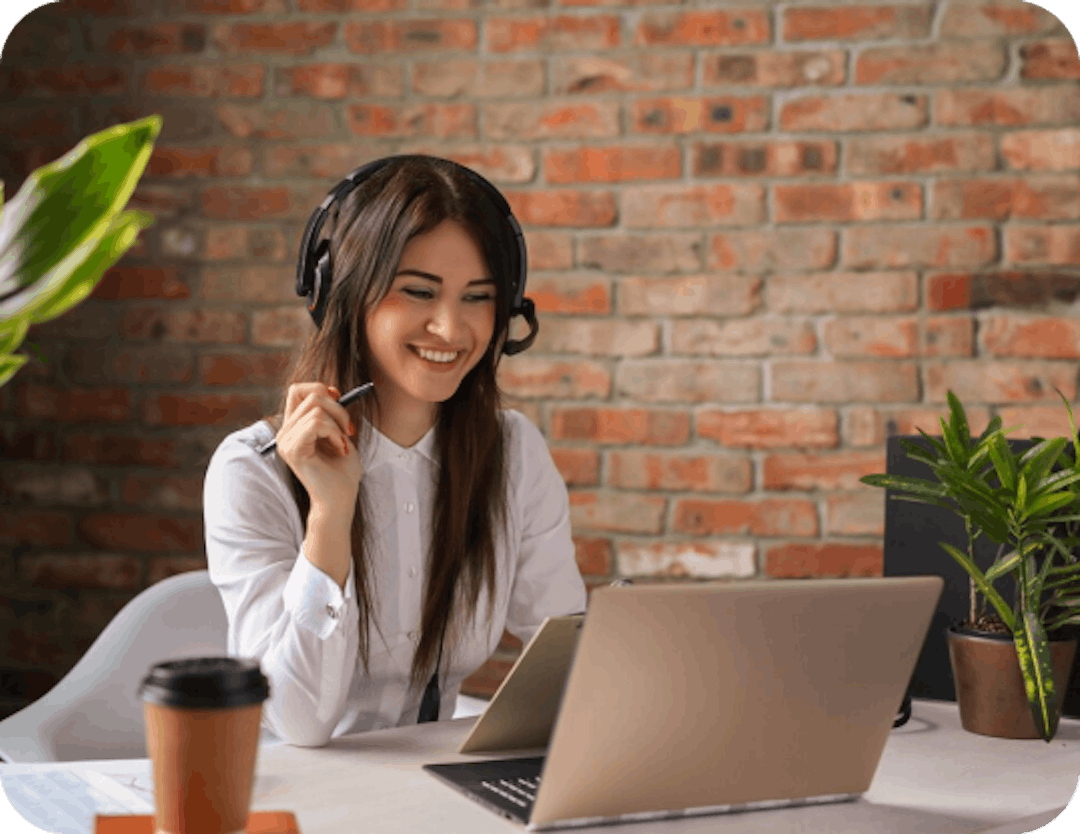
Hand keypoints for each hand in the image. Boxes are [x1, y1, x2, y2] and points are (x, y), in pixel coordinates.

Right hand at [274, 383, 362, 519]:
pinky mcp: (293, 450)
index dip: (320, 388)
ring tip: (343, 444)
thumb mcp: (339, 434)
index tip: (339, 400)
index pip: (297, 390)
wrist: (340, 499)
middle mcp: (285, 433)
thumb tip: (331, 389)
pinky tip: (340, 449)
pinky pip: (316, 424)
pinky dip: (335, 433)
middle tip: (349, 430)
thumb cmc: (342, 471)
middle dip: (339, 408)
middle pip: (311, 395)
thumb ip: (331, 412)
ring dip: (338, 424)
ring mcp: (286, 441)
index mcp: (294, 427)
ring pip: (316, 409)